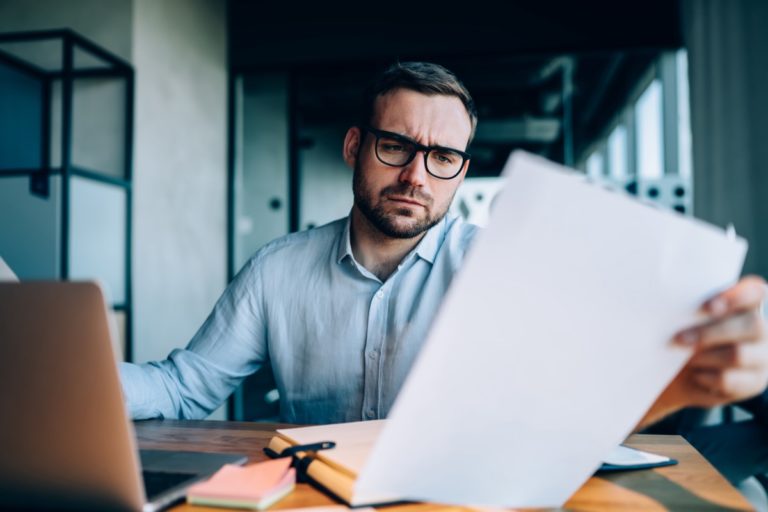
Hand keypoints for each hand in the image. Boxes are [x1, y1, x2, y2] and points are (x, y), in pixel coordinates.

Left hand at [640, 275, 767, 427]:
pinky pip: (730, 379)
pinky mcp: (755, 382)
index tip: (706, 307)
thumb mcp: (685, 318)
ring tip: (685, 358)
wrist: (678, 373)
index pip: (755, 292)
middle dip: (709, 332)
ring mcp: (763, 357)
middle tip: (678, 339)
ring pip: (738, 354)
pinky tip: (695, 375)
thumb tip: (673, 306)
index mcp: (748, 303)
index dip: (736, 297)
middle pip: (750, 325)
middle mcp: (762, 328)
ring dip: (704, 356)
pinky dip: (706, 377)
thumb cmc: (683, 334)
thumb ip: (691, 309)